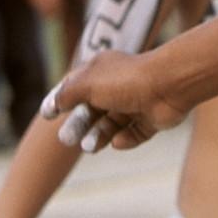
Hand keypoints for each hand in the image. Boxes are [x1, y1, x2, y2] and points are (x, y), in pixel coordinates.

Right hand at [41, 51, 189, 152]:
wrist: (170, 86)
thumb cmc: (126, 80)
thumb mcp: (87, 84)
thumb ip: (67, 94)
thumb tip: (54, 103)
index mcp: (102, 70)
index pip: (75, 86)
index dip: (60, 100)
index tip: (47, 115)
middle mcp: (118, 86)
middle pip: (92, 110)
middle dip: (79, 125)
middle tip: (66, 139)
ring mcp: (136, 103)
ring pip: (111, 125)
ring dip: (98, 136)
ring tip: (90, 146)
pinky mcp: (151, 119)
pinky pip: (133, 134)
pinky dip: (125, 140)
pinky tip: (119, 140)